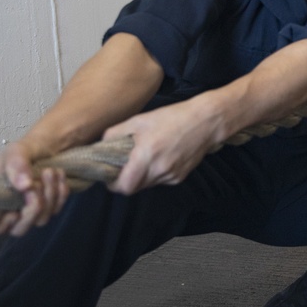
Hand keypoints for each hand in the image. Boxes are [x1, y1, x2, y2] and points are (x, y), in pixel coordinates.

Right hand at [0, 140, 70, 236]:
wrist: (46, 146)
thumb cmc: (24, 150)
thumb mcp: (16, 151)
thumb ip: (17, 165)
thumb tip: (24, 186)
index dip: (2, 225)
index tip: (14, 212)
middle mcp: (8, 209)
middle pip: (19, 229)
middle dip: (32, 209)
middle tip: (37, 184)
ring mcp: (29, 211)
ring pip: (41, 220)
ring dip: (49, 196)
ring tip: (50, 171)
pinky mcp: (47, 208)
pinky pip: (56, 210)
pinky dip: (60, 194)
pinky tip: (60, 176)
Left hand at [103, 98, 217, 193]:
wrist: (205, 122)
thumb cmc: (172, 117)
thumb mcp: (139, 120)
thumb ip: (116, 133)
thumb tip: (101, 145)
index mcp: (146, 155)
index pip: (124, 186)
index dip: (114, 184)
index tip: (111, 175)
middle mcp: (159, 170)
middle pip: (134, 188)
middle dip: (126, 180)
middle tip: (124, 165)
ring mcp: (171, 176)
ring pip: (147, 185)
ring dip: (141, 176)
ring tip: (144, 158)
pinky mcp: (180, 177)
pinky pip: (160, 180)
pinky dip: (155, 173)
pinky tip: (160, 157)